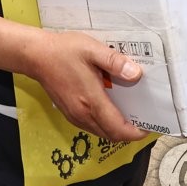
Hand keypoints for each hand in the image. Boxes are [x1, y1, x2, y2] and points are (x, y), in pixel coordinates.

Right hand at [25, 30, 148, 142]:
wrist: (36, 55)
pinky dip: (106, 124)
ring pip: (102, 133)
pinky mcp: (69, 114)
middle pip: (112, 135)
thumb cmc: (64, 51)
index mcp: (91, 101)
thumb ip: (115, 62)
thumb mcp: (92, 49)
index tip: (150, 125)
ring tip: (130, 113)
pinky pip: (92, 127)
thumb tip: (136, 74)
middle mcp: (83, 114)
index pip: (119, 129)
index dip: (137, 132)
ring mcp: (74, 116)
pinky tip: (110, 108)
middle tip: (144, 118)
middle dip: (130, 133)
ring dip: (117, 129)